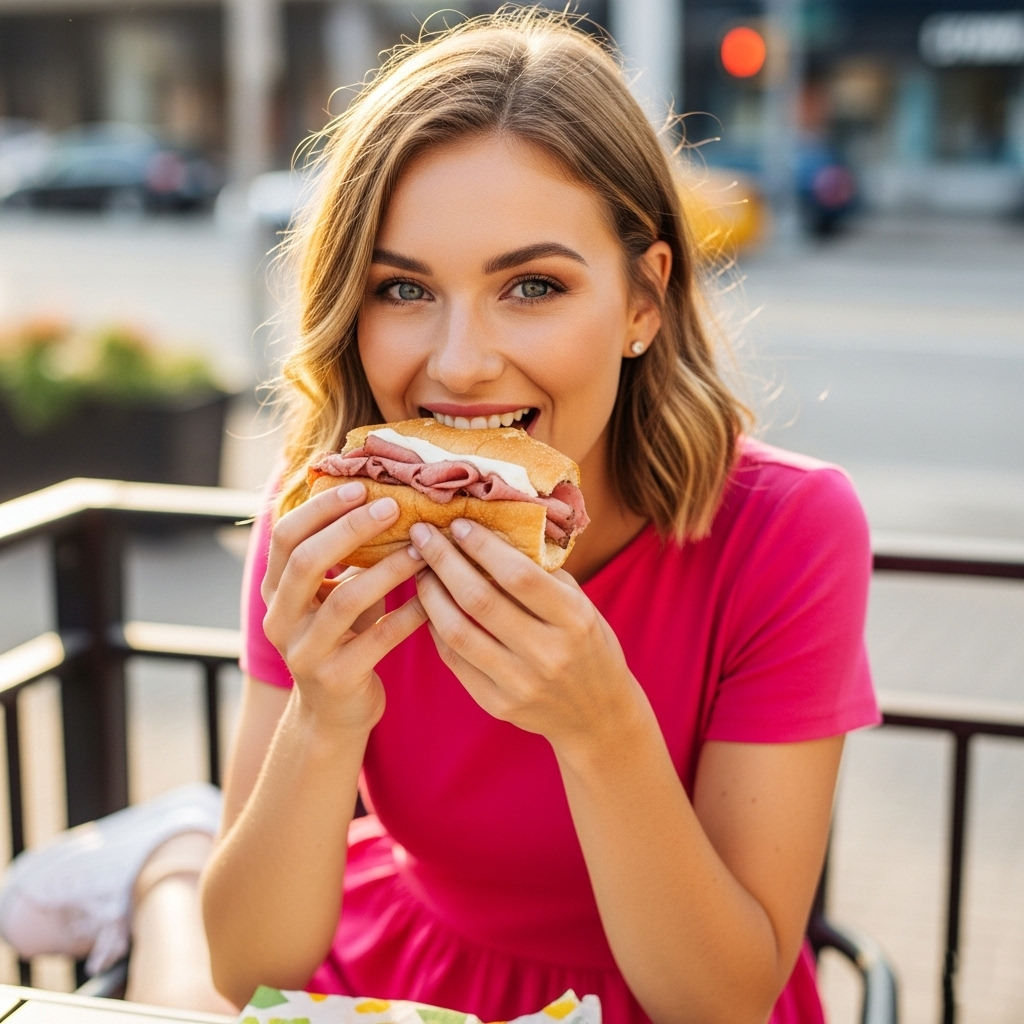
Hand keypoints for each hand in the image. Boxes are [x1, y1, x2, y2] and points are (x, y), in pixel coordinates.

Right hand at [262, 483, 427, 735]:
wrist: (335, 715)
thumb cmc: (342, 639)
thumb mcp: (332, 595)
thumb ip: (343, 557)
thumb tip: (382, 495)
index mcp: (275, 591)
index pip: (284, 536)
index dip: (320, 508)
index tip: (361, 487)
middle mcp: (280, 620)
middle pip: (306, 562)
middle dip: (350, 529)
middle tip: (393, 507)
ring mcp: (304, 653)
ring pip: (345, 600)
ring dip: (387, 569)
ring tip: (421, 549)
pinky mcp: (337, 680)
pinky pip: (377, 640)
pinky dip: (407, 615)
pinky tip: (432, 597)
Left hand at [408, 520, 644, 757]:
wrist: (597, 716)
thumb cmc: (587, 645)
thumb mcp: (580, 605)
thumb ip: (542, 574)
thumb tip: (493, 532)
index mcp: (574, 619)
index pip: (518, 576)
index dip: (483, 547)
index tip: (458, 523)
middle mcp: (547, 653)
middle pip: (480, 600)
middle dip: (444, 561)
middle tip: (422, 535)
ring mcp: (520, 683)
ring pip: (457, 632)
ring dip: (430, 595)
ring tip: (418, 569)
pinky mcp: (497, 704)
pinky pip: (455, 660)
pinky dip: (436, 628)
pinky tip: (429, 606)